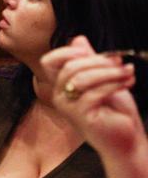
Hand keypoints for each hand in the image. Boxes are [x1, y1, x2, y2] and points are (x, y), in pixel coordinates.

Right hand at [42, 36, 142, 156]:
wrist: (127, 139)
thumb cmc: (116, 111)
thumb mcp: (104, 79)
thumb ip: (90, 61)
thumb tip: (78, 39)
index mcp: (61, 86)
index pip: (49, 61)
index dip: (66, 52)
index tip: (91, 52)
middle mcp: (59, 96)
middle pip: (70, 67)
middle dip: (98, 61)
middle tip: (120, 63)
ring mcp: (68, 107)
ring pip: (82, 78)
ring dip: (109, 72)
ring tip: (128, 73)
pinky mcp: (80, 116)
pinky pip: (94, 93)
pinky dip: (114, 84)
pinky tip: (128, 83)